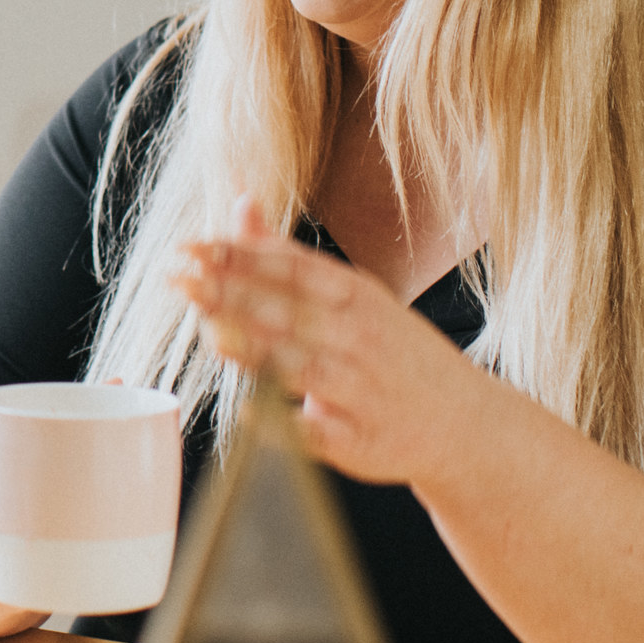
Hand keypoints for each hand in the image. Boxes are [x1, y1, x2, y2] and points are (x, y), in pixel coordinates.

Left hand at [169, 196, 502, 486]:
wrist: (465, 424)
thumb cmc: (391, 352)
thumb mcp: (351, 295)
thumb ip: (285, 255)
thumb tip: (239, 201)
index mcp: (355, 295)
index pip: (290, 268)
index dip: (237, 256)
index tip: (188, 247)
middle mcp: (360, 337)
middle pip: (289, 312)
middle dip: (230, 294)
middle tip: (178, 279)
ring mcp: (363, 390)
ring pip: (303, 366)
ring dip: (254, 349)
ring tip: (208, 333)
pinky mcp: (361, 441)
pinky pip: (318, 433)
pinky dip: (286, 422)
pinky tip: (249, 410)